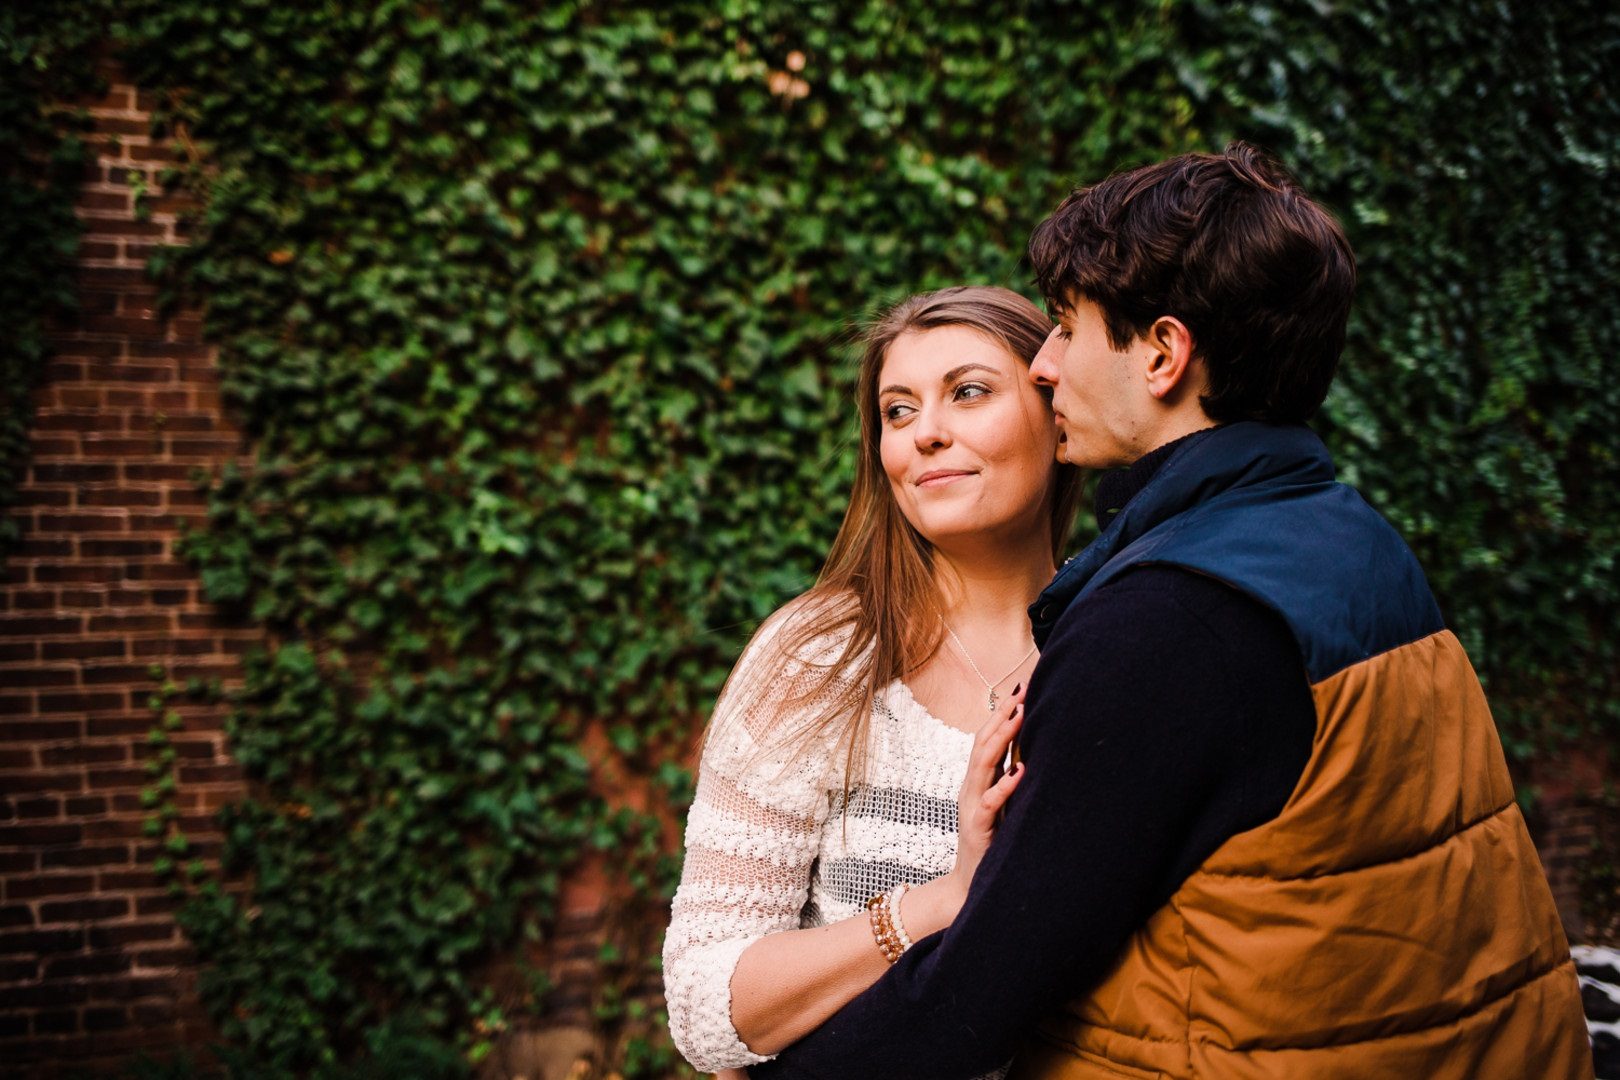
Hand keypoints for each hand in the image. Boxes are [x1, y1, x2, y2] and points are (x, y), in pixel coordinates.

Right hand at [943, 684, 1026, 907]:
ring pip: (983, 764)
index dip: (1001, 712)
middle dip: (1002, 715)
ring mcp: (971, 806)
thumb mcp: (999, 807)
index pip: (985, 738)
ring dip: (1001, 738)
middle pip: (982, 743)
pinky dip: (1005, 785)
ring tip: (1020, 716)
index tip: (1021, 688)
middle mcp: (970, 788)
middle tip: (1022, 691)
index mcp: (977, 781)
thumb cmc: (990, 844)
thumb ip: (1007, 780)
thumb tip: (1028, 753)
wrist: (968, 887)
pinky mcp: (978, 828)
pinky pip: (990, 802)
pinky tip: (1021, 771)